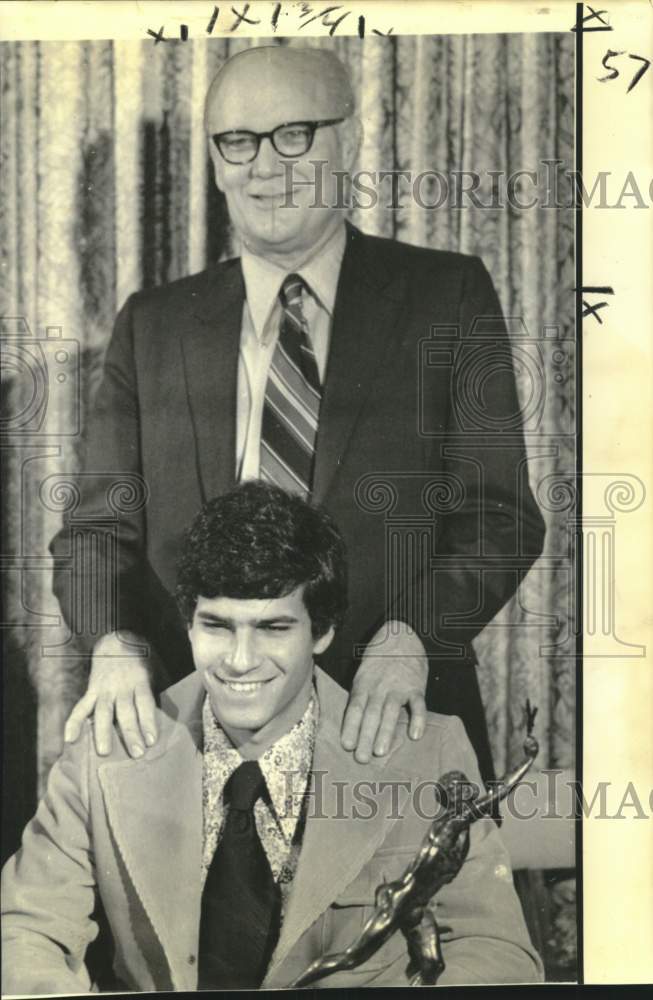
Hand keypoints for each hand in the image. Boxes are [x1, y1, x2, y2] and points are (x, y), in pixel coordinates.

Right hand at [64, 631, 163, 757]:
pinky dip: (73, 722)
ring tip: (104, 752)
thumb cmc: (141, 659)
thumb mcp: (155, 668)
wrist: (116, 639)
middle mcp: (121, 686)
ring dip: (103, 732)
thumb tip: (170, 715)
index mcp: (140, 681)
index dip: (148, 722)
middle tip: (137, 753)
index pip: (145, 704)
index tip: (151, 740)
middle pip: (126, 712)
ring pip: (103, 712)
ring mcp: (104, 689)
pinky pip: (80, 707)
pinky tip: (70, 739)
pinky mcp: (91, 690)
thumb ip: (158, 689)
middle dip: (131, 733)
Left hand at [341, 621, 427, 763]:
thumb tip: (351, 722)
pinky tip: (415, 735)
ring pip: (391, 712)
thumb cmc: (379, 658)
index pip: (354, 707)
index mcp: (363, 684)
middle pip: (371, 714)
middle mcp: (379, 687)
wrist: (403, 634)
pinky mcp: (417, 687)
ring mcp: (399, 687)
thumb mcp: (363, 671)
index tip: (346, 745)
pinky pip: (418, 705)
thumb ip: (360, 694)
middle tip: (361, 758)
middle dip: (365, 737)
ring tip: (380, 752)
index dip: (350, 726)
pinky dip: (418, 720)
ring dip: (385, 732)